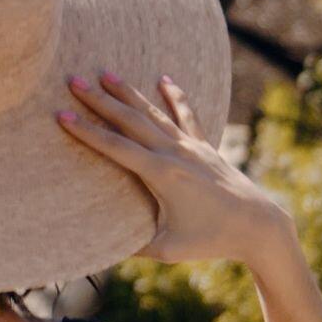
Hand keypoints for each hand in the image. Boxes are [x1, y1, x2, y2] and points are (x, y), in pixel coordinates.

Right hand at [57, 72, 289, 264]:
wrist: (258, 226)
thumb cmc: (211, 241)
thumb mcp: (167, 249)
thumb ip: (133, 246)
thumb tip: (99, 247)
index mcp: (161, 175)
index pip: (115, 147)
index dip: (87, 132)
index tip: (63, 117)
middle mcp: (175, 154)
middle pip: (129, 121)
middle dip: (99, 101)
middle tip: (73, 82)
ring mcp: (192, 147)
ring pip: (154, 113)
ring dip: (128, 92)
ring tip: (107, 73)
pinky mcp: (205, 147)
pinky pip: (187, 115)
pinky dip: (175, 96)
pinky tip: (164, 79)